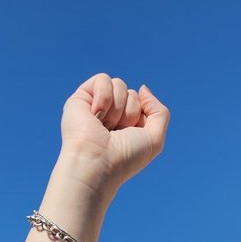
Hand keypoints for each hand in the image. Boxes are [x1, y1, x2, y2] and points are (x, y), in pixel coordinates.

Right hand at [59, 74, 169, 193]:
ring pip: (119, 85)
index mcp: (126, 126)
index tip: (129, 136)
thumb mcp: (155, 139)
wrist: (97, 162)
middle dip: (129, 112)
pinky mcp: (81, 98)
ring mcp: (96, 106)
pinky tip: (95, 114)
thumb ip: (159, 112)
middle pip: (132, 94)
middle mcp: (111, 115)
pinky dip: (104, 96)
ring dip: (117, 108)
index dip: (139, 118)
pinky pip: (102, 79)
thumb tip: (142, 88)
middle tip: (116, 132)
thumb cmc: (124, 156)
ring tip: (104, 126)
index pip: (142, 103)